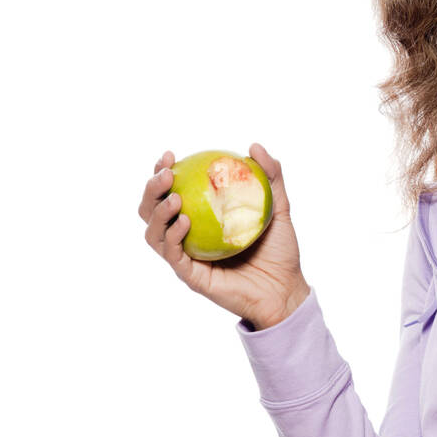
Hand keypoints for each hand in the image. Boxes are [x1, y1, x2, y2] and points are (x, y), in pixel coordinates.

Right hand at [139, 143, 311, 329]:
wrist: (286, 289)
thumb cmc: (280, 251)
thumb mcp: (279, 207)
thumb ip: (270, 177)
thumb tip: (254, 146)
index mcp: (199, 220)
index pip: (170, 193)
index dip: (161, 173)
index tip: (169, 155)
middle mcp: (187, 238)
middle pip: (150, 211)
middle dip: (151, 189)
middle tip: (167, 173)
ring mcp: (186, 258)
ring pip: (153, 234)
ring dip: (157, 213)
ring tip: (175, 198)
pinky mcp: (191, 276)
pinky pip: (173, 255)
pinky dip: (173, 236)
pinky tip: (184, 220)